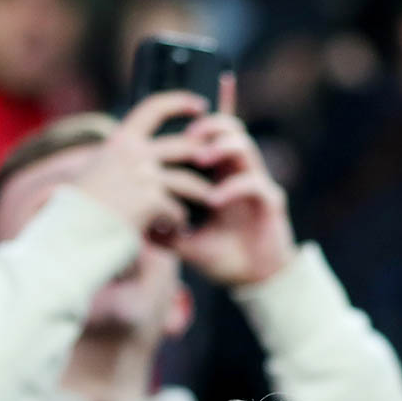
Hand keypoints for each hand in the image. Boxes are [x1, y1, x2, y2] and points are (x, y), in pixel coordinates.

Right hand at [70, 92, 212, 244]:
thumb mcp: (96, 171)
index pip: (155, 107)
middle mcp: (133, 153)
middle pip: (185, 147)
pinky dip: (179, 222)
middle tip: (216, 165)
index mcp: (120, 141)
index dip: (180, 102)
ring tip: (209, 201)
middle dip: (205, 156)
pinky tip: (178, 230)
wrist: (71, 234)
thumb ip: (120, 159)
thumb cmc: (82, 209)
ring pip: (188, 182)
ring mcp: (143, 176)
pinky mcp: (151, 201)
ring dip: (202, 194)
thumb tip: (139, 150)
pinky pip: (178, 211)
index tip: (200, 105)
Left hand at [174, 105, 297, 286]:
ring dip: (221, 146)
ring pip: (244, 146)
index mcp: (220, 175)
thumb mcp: (183, 242)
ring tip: (201, 158)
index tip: (174, 119)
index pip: (211, 137)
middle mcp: (239, 173)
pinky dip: (233, 187)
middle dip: (209, 125)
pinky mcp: (271, 201)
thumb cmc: (221, 257)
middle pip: (230, 128)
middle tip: (189, 134)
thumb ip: (162, 228)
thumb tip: (130, 222)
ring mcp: (256, 184)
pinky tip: (215, 201)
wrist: (253, 281)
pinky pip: (254, 183)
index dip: (199, 121)